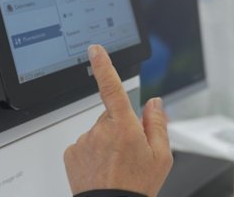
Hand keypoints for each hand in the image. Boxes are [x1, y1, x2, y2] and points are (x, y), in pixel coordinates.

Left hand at [64, 45, 172, 195]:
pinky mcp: (72, 154)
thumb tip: (154, 103)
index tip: (96, 50)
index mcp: (124, 126)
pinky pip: (85, 146)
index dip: (104, 65)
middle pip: (112, 117)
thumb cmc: (137, 186)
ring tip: (116, 167)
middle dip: (121, 128)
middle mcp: (101, 130)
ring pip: (99, 133)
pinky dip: (93, 154)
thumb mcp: (161, 156)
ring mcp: (84, 142)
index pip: (112, 87)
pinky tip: (102, 170)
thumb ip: (157, 124)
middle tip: (131, 153)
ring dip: (107, 143)